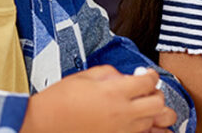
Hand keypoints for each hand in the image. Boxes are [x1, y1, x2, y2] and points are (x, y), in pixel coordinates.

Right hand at [22, 65, 175, 132]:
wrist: (43, 124)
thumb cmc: (59, 101)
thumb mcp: (85, 77)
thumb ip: (110, 73)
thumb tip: (124, 77)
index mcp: (114, 92)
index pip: (148, 81)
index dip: (150, 75)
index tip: (146, 75)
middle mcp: (121, 113)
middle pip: (158, 104)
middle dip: (155, 94)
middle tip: (145, 91)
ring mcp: (120, 131)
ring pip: (151, 122)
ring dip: (149, 113)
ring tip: (137, 107)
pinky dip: (140, 128)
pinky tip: (130, 122)